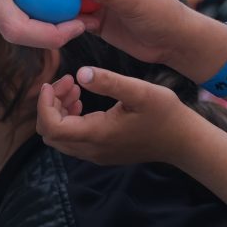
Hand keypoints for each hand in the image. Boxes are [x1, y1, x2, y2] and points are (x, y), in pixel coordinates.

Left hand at [36, 66, 198, 164]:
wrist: (183, 141)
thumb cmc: (164, 114)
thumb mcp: (140, 91)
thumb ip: (108, 81)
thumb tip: (80, 73)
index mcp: (97, 135)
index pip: (51, 127)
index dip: (44, 104)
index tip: (54, 82)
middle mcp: (92, 150)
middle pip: (50, 134)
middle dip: (50, 105)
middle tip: (67, 81)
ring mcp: (97, 154)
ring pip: (60, 138)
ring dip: (59, 111)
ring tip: (75, 88)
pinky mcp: (103, 153)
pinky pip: (73, 139)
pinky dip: (69, 119)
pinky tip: (83, 100)